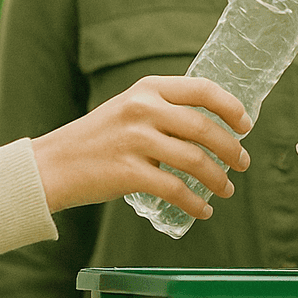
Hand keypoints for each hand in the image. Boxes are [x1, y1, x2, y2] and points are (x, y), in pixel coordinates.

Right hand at [31, 76, 251, 214]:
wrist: (51, 165)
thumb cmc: (97, 139)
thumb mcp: (130, 108)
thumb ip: (164, 111)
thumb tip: (212, 127)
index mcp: (148, 88)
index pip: (203, 89)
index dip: (231, 107)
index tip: (246, 125)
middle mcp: (143, 108)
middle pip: (204, 127)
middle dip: (231, 148)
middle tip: (242, 163)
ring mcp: (135, 140)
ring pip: (194, 160)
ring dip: (218, 178)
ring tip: (226, 189)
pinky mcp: (128, 172)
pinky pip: (175, 189)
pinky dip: (195, 202)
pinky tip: (204, 209)